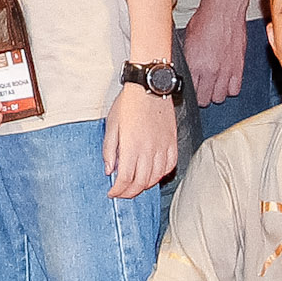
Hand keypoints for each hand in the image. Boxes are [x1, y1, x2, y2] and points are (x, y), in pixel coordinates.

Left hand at [104, 82, 176, 197]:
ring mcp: (163, 146)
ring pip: (156, 176)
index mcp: (131, 146)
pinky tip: (153, 175)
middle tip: (122, 193)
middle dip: (129, 192)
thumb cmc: (128, 103)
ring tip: (135, 186)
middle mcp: (149, 149)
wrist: (149, 87)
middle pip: (141, 182)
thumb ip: (109, 150)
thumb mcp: (112, 125)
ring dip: (145, 186)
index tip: (112, 193)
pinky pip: (170, 165)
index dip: (118, 190)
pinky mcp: (172, 142)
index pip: (125, 178)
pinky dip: (162, 174)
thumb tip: (109, 170)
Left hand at [181, 6, 247, 105]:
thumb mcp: (186, 40)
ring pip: (220, 98)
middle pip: (204, 100)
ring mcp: (225, 70)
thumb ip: (187, 60)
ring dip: (215, 94)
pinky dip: (230, 89)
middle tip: (200, 91)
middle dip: (201, 98)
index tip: (189, 91)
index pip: (189, 92)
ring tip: (213, 86)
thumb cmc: (205, 20)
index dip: (188, 93)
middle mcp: (210, 70)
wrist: (223, 10)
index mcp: (194, 64)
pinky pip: (235, 90)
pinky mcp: (239, 67)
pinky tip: (225, 82)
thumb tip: (184, 71)